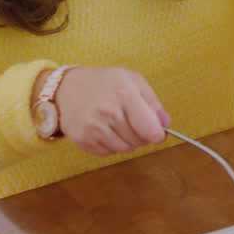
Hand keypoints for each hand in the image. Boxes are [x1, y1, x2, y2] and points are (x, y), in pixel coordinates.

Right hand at [48, 66, 170, 155]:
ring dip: (128, 141)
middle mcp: (108, 112)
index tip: (158, 132)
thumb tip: (166, 123)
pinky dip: (112, 145)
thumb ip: (153, 102)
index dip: (158, 134)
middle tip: (136, 124)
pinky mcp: (83, 140)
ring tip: (119, 124)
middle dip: (143, 136)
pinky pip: (108, 153)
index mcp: (124, 94)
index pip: (150, 129)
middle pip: (139, 141)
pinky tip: (106, 129)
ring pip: (125, 149)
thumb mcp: (133, 80)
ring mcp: (93, 128)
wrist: (67, 87)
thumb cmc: (104, 82)